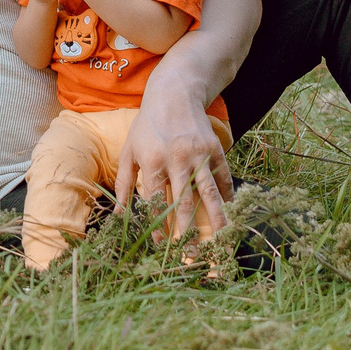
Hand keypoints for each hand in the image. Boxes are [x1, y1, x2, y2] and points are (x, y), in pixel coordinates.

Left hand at [116, 88, 232, 243]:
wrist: (173, 94)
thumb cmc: (146, 126)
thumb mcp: (129, 152)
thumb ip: (124, 184)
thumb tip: (118, 216)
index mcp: (153, 162)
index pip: (156, 202)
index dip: (159, 226)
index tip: (163, 246)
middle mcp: (177, 160)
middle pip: (184, 203)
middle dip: (187, 232)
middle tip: (192, 255)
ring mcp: (199, 155)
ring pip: (209, 193)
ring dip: (216, 219)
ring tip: (223, 241)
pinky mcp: (215, 149)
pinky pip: (223, 177)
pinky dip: (228, 196)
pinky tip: (232, 213)